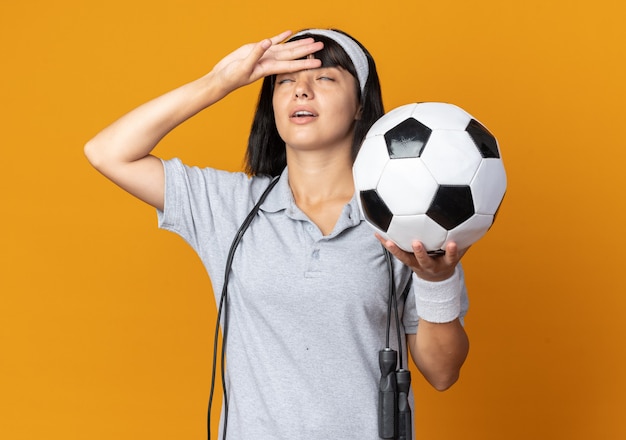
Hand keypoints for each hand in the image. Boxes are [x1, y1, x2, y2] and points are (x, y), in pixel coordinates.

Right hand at [209, 30, 323, 94]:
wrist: (222, 78)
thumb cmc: (232, 77)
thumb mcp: (244, 66)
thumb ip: (256, 54)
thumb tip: (267, 41)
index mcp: (268, 67)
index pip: (291, 64)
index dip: (305, 63)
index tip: (318, 62)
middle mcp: (270, 61)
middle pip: (293, 54)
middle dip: (307, 50)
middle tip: (321, 45)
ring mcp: (265, 55)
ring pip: (286, 47)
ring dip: (298, 44)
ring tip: (311, 40)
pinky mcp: (257, 49)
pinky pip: (273, 42)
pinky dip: (282, 37)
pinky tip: (290, 32)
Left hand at [376, 234, 467, 281]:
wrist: (436, 279)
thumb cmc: (447, 259)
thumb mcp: (459, 252)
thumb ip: (467, 239)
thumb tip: (482, 221)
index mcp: (444, 262)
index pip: (450, 257)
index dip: (451, 251)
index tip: (452, 243)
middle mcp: (429, 265)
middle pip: (424, 261)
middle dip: (421, 253)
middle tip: (417, 243)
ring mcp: (416, 264)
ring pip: (404, 258)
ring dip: (396, 249)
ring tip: (388, 240)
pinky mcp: (405, 260)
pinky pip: (394, 251)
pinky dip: (385, 242)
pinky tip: (376, 232)